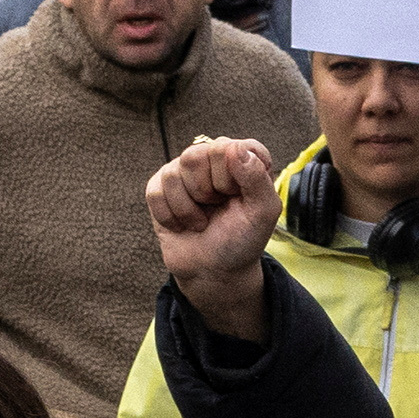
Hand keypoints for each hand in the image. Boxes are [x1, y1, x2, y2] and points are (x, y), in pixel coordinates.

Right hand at [145, 133, 287, 336]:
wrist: (214, 271)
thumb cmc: (243, 240)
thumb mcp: (263, 213)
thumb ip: (257, 177)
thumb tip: (235, 147)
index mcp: (241, 157)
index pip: (229, 146)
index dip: (231, 177)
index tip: (238, 196)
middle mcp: (211, 158)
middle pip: (195, 156)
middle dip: (206, 192)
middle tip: (217, 208)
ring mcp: (183, 171)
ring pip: (173, 174)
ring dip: (188, 209)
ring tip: (201, 220)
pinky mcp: (160, 187)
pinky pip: (155, 192)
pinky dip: (170, 216)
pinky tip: (182, 225)